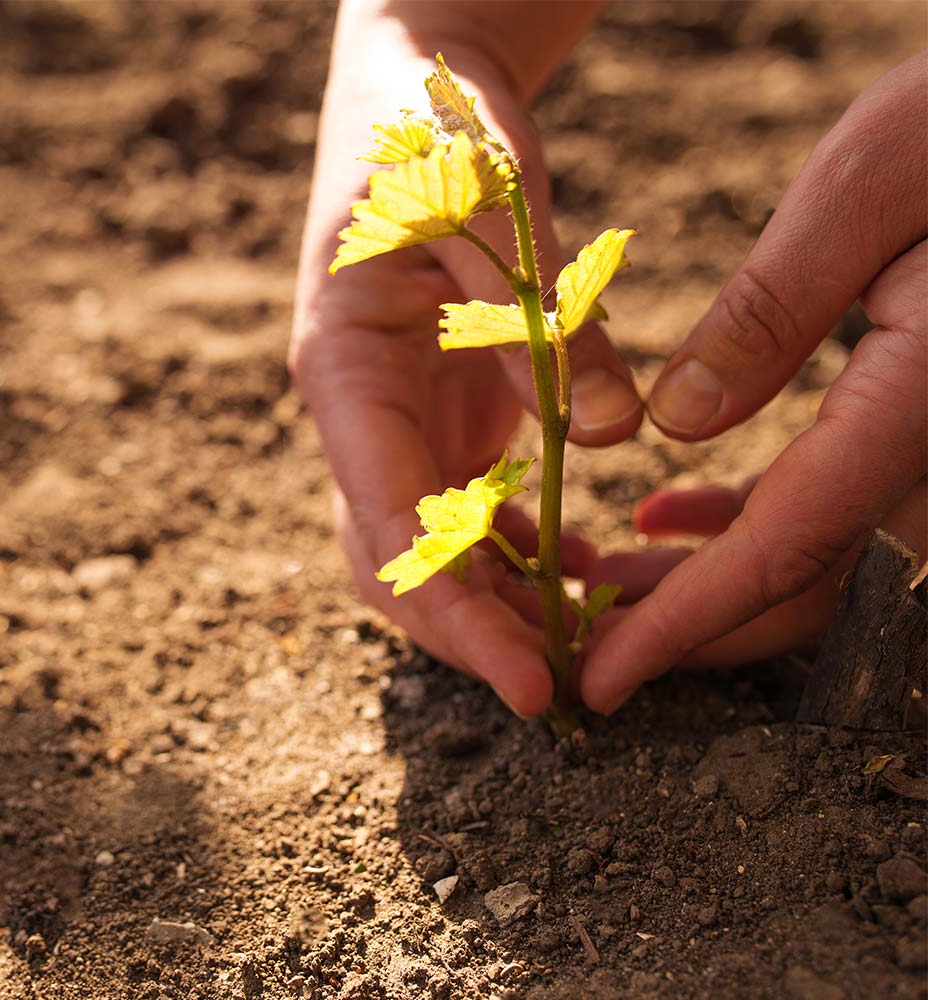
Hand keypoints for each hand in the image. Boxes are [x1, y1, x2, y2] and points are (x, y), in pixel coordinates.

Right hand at [290, 2, 640, 716]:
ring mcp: (395, 420)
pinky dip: (515, 552)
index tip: (530, 684)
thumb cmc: (432, 134)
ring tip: (577, 635)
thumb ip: (542, 323)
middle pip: (398, 562)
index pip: (390, 529)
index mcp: (343, 375)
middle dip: (472, 632)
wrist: (414, 93)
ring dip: (497, 602)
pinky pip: (464, 509)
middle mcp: (359, 416)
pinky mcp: (437, 413)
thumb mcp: (490, 211)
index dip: (455, 615)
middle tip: (562, 685)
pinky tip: (576, 566)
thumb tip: (608, 439)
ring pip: (431, 549)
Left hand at [581, 53, 926, 712]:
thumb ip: (774, 309)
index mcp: (926, 401)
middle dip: (686, 624)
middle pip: (803, 586)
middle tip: (583, 633)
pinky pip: (830, 507)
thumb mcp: (871, 186)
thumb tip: (676, 425)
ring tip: (605, 574)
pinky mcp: (916, 426)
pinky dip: (741, 523)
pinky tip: (668, 515)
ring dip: (703, 580)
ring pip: (812, 559)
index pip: (789, 548)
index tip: (604, 678)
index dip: (685, 625)